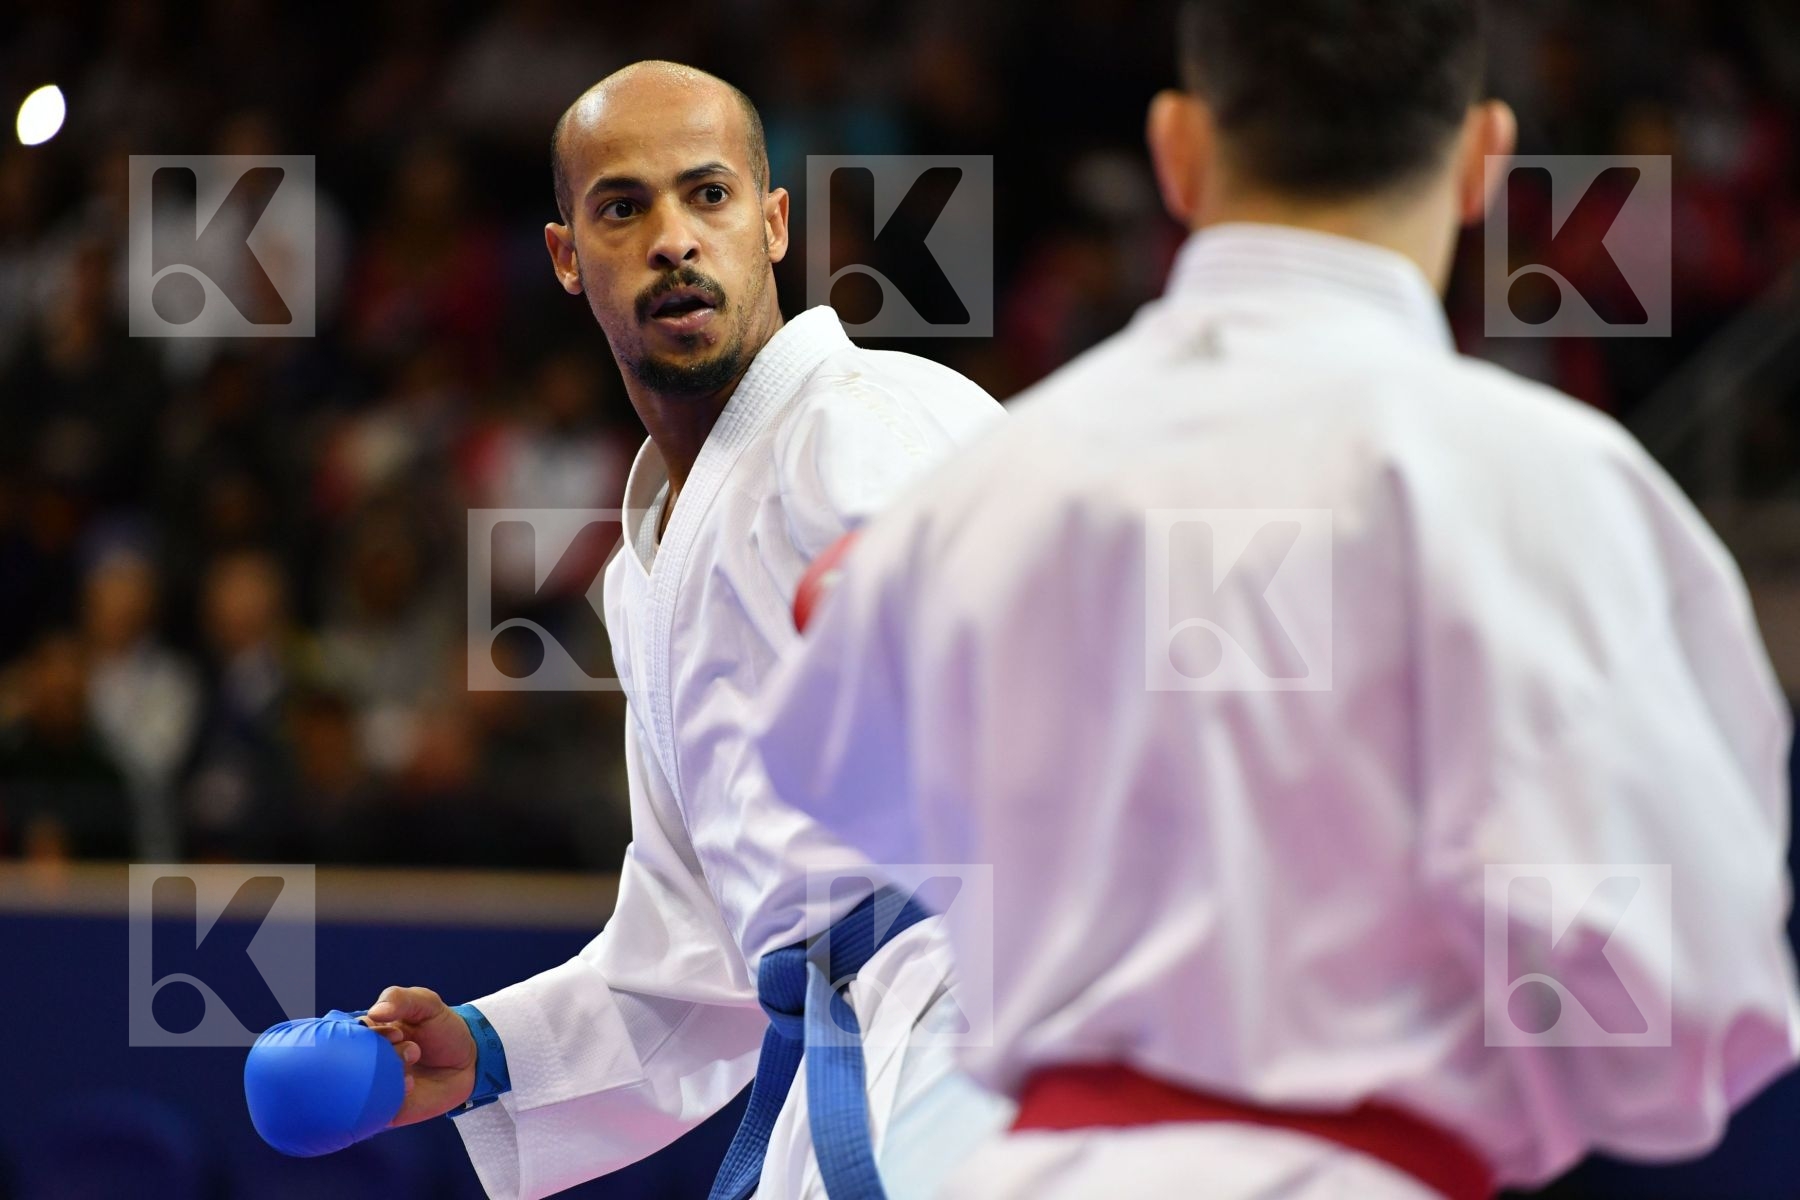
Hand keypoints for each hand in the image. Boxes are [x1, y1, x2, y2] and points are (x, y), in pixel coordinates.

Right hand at [363, 985, 476, 1125]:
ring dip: (384, 1078)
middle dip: (379, 1057)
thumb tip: (375, 1011)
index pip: (346, 1035)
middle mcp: (364, 1061)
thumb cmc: (442, 1029)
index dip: (367, 1034)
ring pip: (359, 1088)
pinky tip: (411, 1086)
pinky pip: (372, 1111)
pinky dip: (388, 1099)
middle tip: (411, 1050)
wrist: (468, 1061)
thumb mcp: (426, 1004)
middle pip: (350, 1063)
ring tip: (412, 1070)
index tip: (396, 1034)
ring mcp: (372, 1087)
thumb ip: (401, 999)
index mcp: (366, 1034)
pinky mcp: (384, 1110)